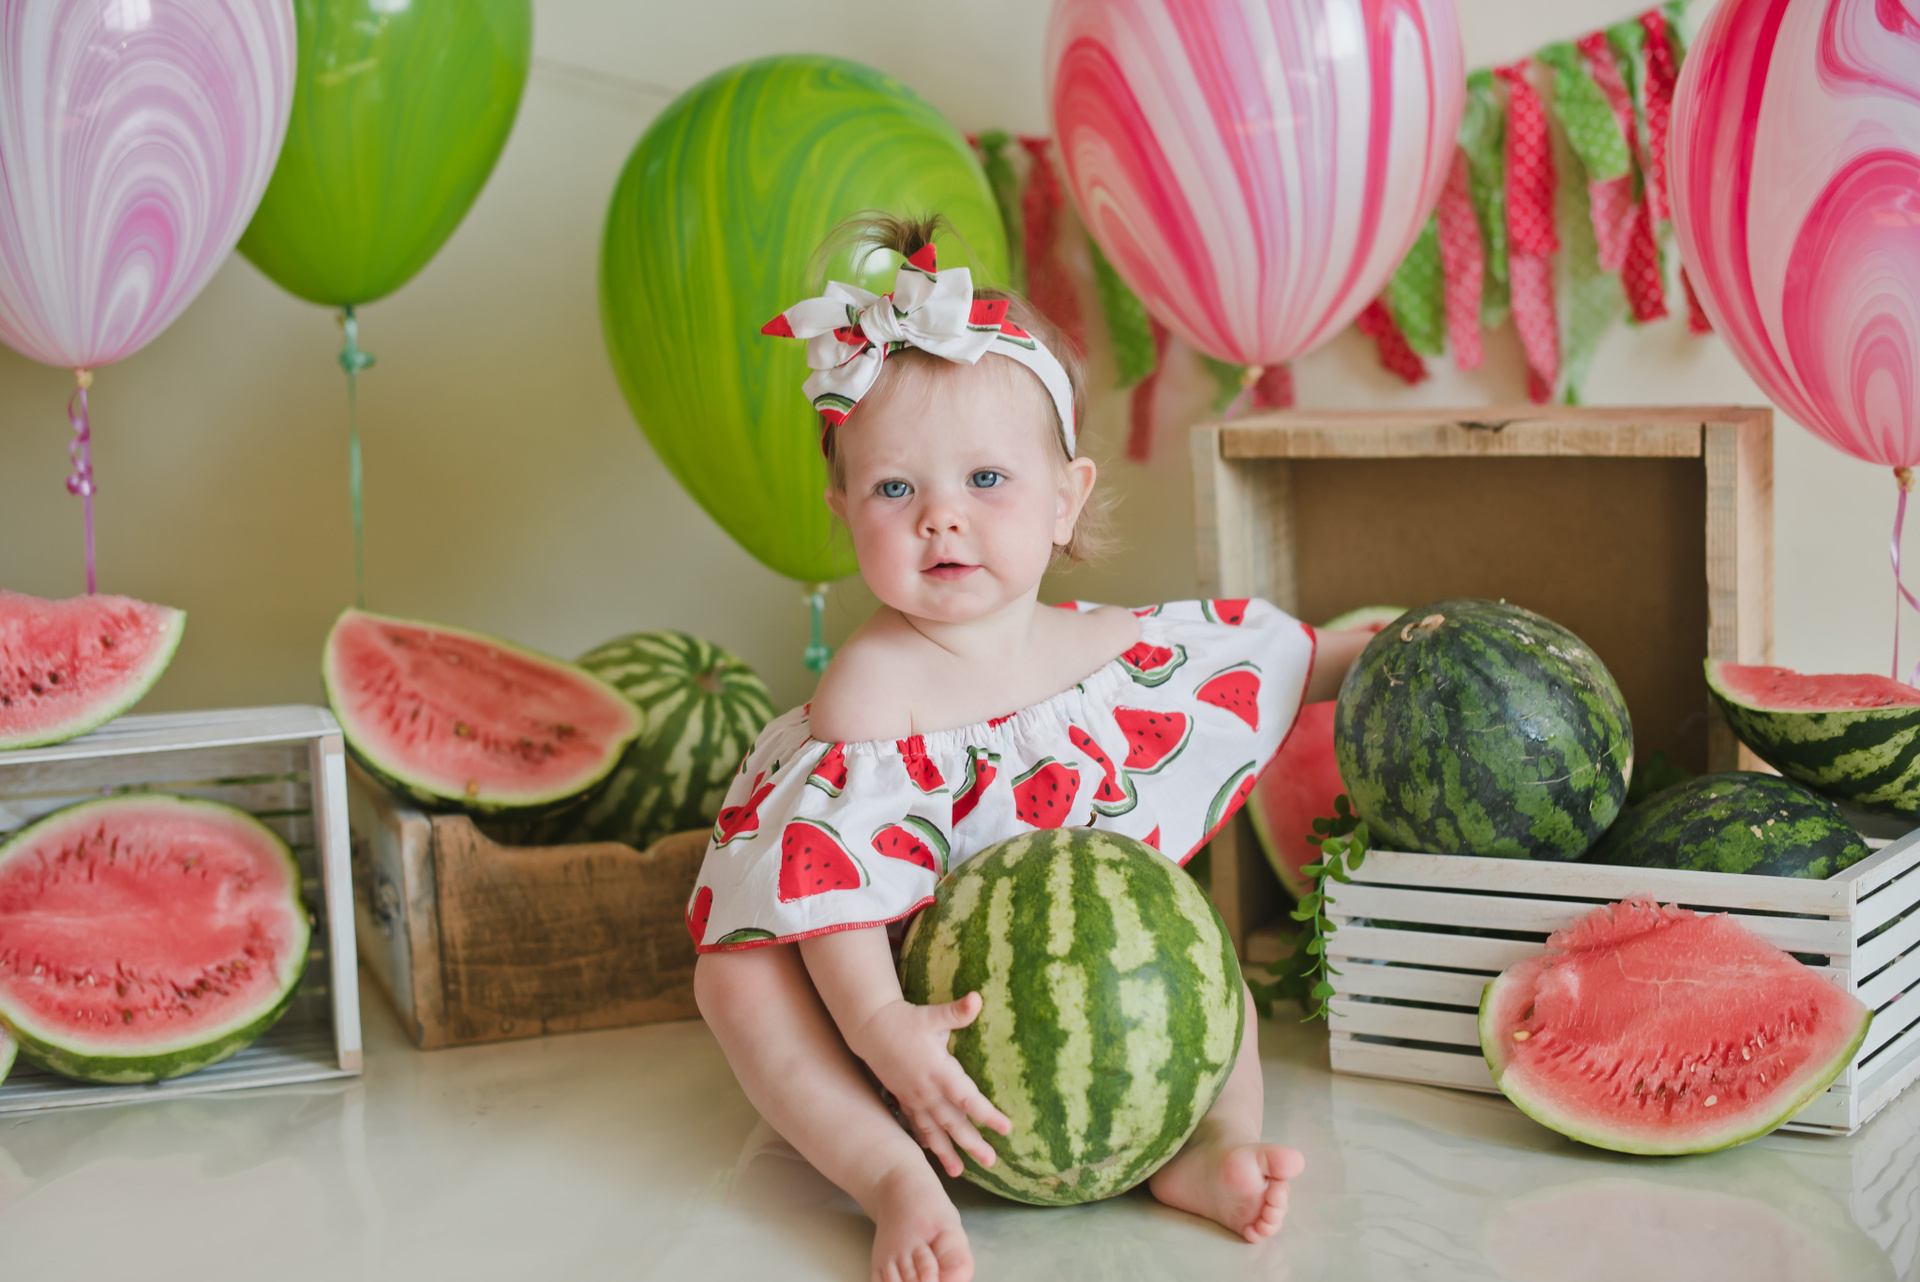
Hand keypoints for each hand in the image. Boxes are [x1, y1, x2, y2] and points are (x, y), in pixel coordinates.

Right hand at [849, 993, 1011, 1176]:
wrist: (870, 1028)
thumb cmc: (906, 1020)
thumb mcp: (931, 1015)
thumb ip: (956, 1012)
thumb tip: (977, 998)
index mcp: (938, 1070)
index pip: (966, 1097)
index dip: (986, 1114)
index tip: (1006, 1128)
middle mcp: (926, 1090)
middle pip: (952, 1122)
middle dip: (972, 1143)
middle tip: (991, 1161)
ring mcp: (914, 1097)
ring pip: (933, 1130)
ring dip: (946, 1152)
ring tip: (959, 1173)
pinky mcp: (905, 1099)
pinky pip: (917, 1125)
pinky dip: (926, 1141)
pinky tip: (934, 1155)